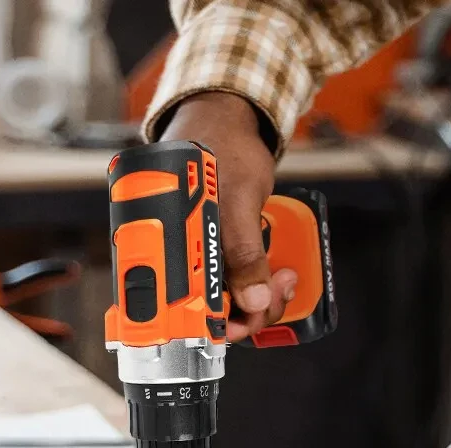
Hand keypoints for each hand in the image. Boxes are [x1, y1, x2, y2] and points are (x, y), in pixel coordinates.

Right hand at [160, 92, 295, 340]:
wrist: (224, 120)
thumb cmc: (220, 148)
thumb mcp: (237, 200)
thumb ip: (243, 253)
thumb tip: (251, 300)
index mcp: (167, 246)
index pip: (185, 309)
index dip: (219, 325)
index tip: (250, 323)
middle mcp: (178, 256)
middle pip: (210, 310)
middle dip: (251, 309)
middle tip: (279, 287)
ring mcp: (196, 256)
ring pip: (226, 301)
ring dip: (259, 299)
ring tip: (282, 278)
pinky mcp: (214, 254)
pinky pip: (235, 284)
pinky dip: (257, 286)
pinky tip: (274, 274)